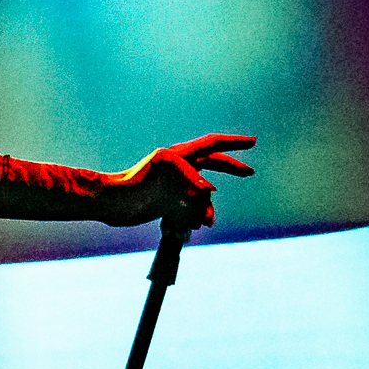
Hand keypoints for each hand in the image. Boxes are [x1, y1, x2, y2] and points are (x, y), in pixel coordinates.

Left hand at [99, 133, 255, 229]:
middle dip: (230, 168)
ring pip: (201, 192)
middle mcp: (178, 166)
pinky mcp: (167, 200)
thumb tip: (210, 192)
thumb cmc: (138, 183)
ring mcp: (173, 183)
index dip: (234, 144)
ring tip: (206, 222)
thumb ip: (194, 180)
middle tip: (249, 172)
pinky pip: (190, 206)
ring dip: (207, 207)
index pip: (212, 144)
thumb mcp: (169, 173)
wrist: (115, 203)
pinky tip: (197, 225)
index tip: (253, 142)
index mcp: (180, 154)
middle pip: (211, 163)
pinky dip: (196, 215)